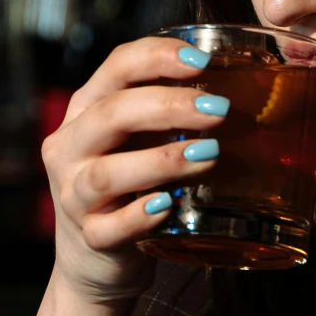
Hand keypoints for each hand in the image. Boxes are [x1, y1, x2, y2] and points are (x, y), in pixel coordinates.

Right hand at [40, 35, 230, 305]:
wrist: (94, 258)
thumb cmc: (127, 186)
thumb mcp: (135, 140)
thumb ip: (168, 113)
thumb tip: (245, 85)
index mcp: (85, 111)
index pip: (115, 68)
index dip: (156, 57)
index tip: (202, 61)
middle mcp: (70, 148)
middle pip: (111, 114)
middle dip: (167, 107)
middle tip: (218, 111)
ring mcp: (74, 196)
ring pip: (106, 173)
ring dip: (161, 160)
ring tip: (209, 153)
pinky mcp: (89, 239)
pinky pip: (109, 228)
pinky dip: (139, 217)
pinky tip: (167, 207)